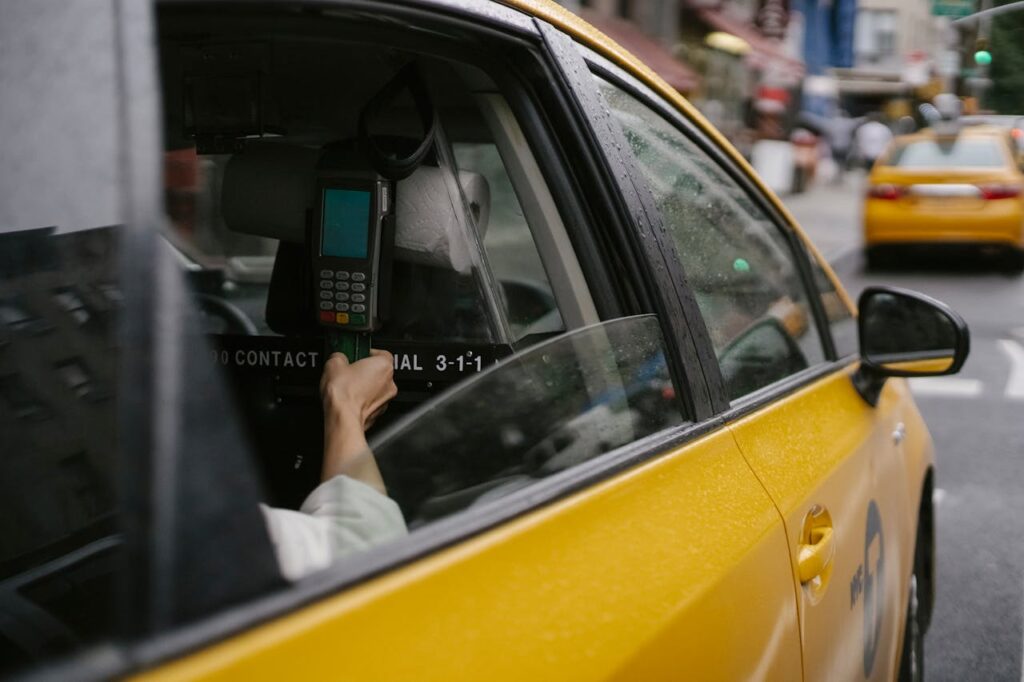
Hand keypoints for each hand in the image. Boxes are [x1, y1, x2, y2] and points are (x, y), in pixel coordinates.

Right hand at [320, 350, 396, 492]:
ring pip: (376, 388)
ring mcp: (386, 400)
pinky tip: (349, 398)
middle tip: (349, 370)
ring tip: (347, 386)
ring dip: (364, 386)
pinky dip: (362, 400)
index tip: (355, 354)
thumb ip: (340, 356)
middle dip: (364, 370)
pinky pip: (371, 402)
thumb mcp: (334, 363)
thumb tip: (338, 358)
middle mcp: (390, 383)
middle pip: (379, 371)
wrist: (343, 418)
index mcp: (384, 366)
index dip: (366, 352)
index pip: (381, 353)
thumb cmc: (344, 393)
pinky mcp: (378, 413)